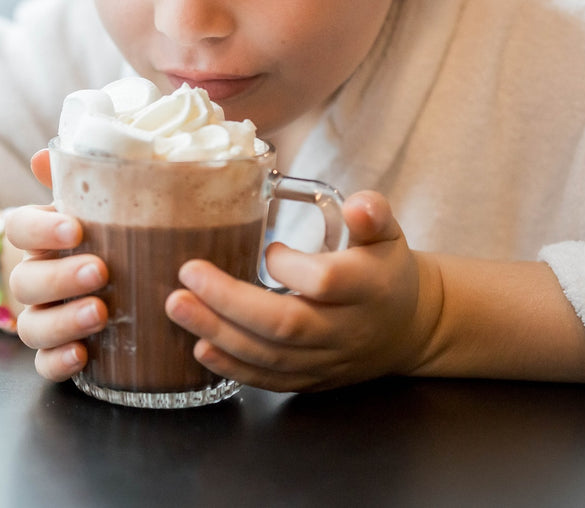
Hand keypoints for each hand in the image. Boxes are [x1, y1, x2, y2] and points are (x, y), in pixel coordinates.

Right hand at [6, 151, 108, 381]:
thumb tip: (43, 155)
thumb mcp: (102, 205)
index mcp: (42, 237)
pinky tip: (83, 355)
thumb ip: (81, 180)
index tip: (74, 228)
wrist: (119, 281)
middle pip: (26, 280)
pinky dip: (58, 361)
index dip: (39, 230)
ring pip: (32, 326)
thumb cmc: (112, 234)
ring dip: (62, 320)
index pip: (19, 227)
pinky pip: (44, 364)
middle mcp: (35, 278)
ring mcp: (43, 318)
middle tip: (100, 271)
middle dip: (60, 277)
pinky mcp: (57, 353)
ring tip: (100, 312)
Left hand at [164, 191, 442, 391]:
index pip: (326, 282)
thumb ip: (372, 214)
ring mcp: (328, 361)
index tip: (268, 249)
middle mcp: (346, 330)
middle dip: (230, 302)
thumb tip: (357, 205)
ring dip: (219, 333)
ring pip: (271, 357)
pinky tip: (200, 348)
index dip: (291, 267)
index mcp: (368, 288)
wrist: (407, 329)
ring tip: (177, 306)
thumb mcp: (387, 234)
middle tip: (186, 275)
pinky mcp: (312, 380)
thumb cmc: (384, 271)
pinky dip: (233, 368)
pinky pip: (270, 380)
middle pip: (287, 325)